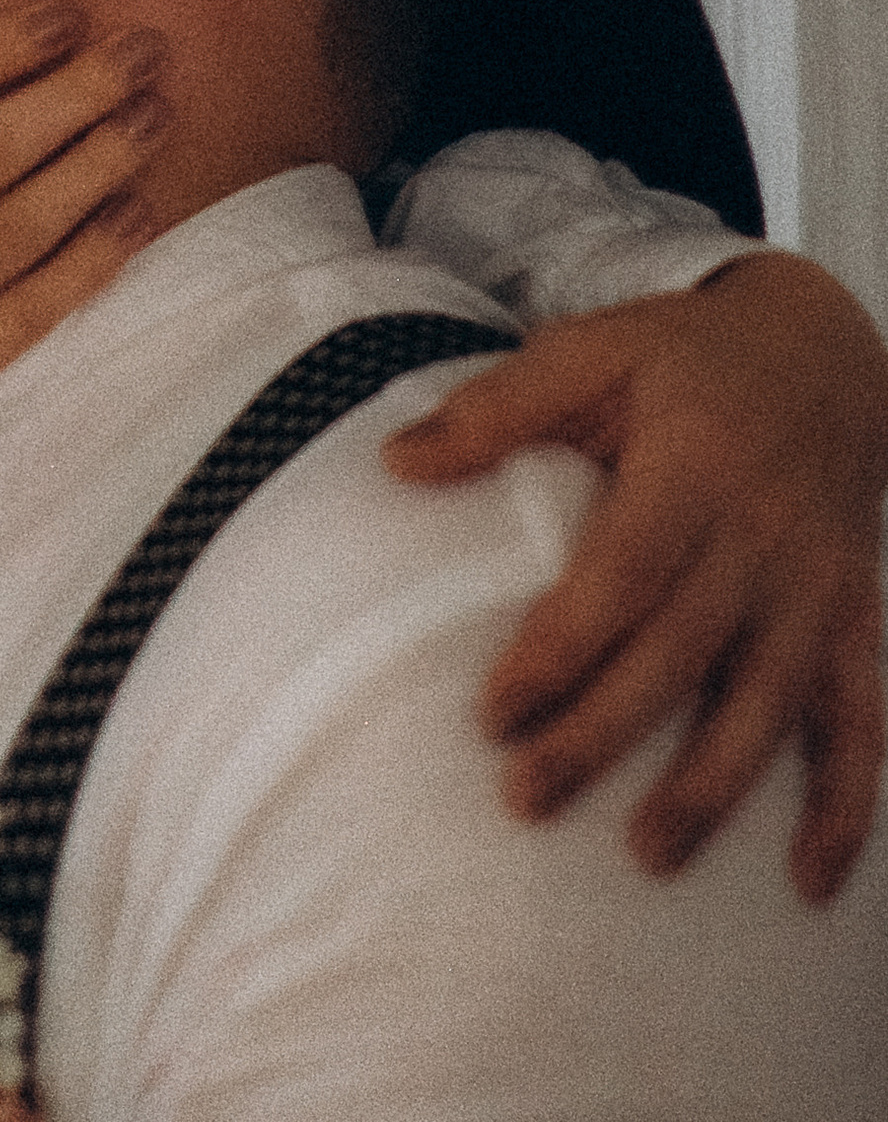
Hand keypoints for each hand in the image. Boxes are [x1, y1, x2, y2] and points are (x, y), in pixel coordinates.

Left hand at [384, 250, 887, 897]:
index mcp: (696, 466)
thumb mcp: (589, 349)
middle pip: (683, 653)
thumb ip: (494, 408)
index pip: (624, 576)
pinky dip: (845, 809)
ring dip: (712, 788)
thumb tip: (392, 462)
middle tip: (526, 799)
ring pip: (769, 704)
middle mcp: (765, 536)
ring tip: (646, 855)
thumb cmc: (679, 358)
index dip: (561, 649)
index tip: (491, 715)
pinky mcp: (854, 622)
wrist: (821, 350)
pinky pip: (861, 725)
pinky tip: (806, 884)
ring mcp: (818, 588)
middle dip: (606, 735)